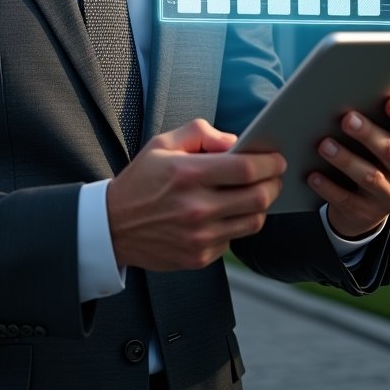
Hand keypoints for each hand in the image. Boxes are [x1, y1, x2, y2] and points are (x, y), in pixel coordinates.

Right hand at [106, 118, 285, 271]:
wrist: (113, 226)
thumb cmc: (141, 180)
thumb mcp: (162, 144)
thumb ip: (201, 133)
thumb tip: (235, 142)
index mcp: (187, 174)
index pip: (245, 169)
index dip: (269, 162)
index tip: (276, 158)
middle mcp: (195, 208)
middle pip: (258, 198)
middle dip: (273, 184)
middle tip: (273, 176)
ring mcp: (199, 236)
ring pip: (253, 221)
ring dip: (260, 205)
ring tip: (253, 193)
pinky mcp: (199, 257)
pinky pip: (234, 239)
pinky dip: (236, 224)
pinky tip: (225, 213)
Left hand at [310, 96, 389, 238]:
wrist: (364, 204)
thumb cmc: (369, 154)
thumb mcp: (378, 139)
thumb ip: (373, 119)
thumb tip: (346, 92)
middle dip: (369, 134)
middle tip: (347, 118)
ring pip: (370, 177)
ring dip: (346, 160)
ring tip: (324, 145)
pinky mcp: (368, 213)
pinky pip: (347, 199)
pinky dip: (328, 187)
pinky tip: (313, 175)